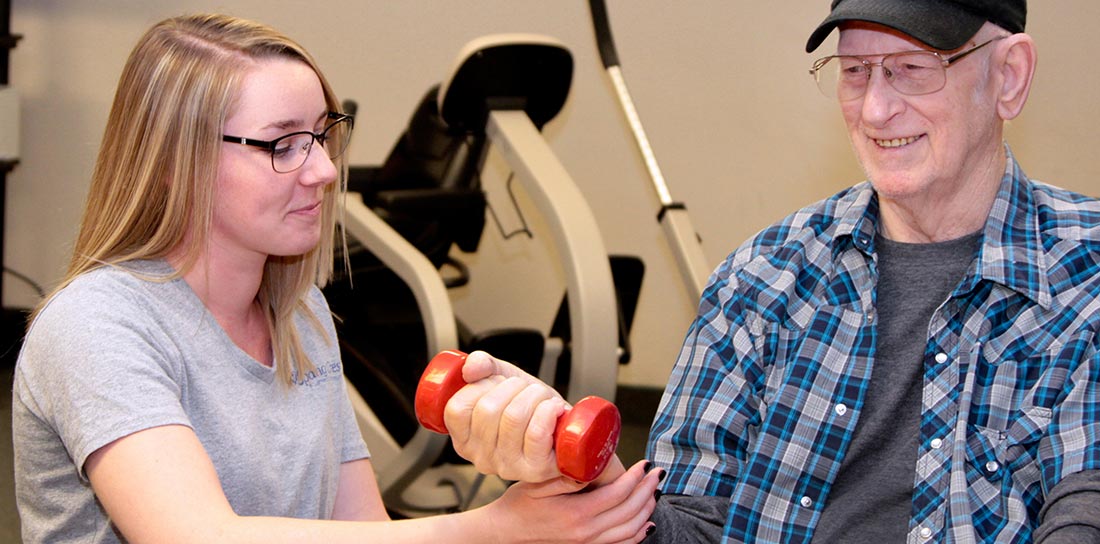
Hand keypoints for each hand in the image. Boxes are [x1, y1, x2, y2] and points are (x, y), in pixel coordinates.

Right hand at [445, 351, 567, 481]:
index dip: (479, 386)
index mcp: (464, 439)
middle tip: (524, 389)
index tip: (495, 383)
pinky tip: (553, 409)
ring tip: (541, 398)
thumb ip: (482, 366)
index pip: (456, 410)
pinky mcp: (535, 470)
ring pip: (514, 416)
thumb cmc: (529, 407)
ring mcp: (508, 467)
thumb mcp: (501, 379)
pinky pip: (537, 432)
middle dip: (513, 386)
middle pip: (487, 409)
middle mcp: (481, 458)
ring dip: (534, 395)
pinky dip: (549, 409)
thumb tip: (471, 367)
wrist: (564, 427)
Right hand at [481, 459, 660, 543]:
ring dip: (646, 510)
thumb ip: (565, 475)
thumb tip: (591, 464)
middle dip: (647, 491)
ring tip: (654, 492)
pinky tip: (644, 522)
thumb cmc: (517, 506)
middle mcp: (586, 533)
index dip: (635, 478)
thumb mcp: (537, 484)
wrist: (504, 534)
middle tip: (657, 474)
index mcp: (576, 514)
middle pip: (630, 512)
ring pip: (630, 531)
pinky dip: (637, 534)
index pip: (618, 494)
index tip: (644, 464)